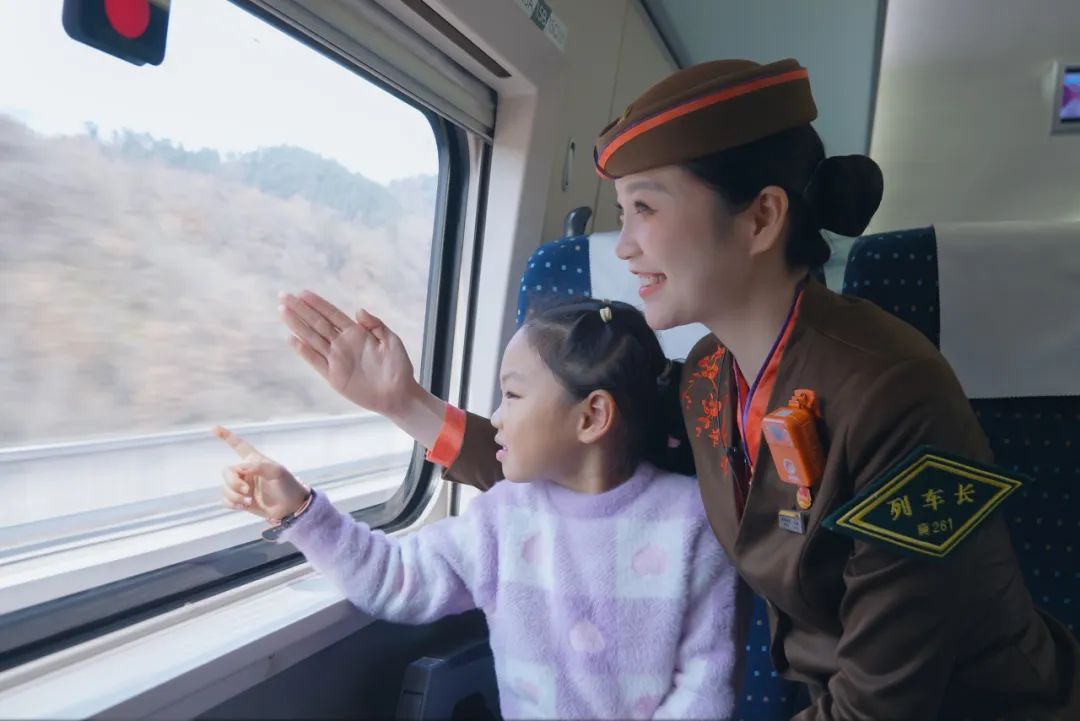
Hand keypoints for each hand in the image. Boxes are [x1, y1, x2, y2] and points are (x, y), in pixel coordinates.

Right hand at [215, 426, 308, 520]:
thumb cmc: (287, 486)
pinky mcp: (241, 500)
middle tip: (247, 490)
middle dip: (233, 483)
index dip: (226, 436)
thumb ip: (259, 467)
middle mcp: (246, 472)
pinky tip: (243, 506)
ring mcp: (243, 486)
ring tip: (249, 501)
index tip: (214, 428)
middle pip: (227, 472)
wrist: (290, 508)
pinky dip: (232, 503)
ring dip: (235, 496)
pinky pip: (225, 500)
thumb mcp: (277, 473)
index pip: (238, 445)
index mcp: (254, 461)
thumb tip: (240, 468)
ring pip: (225, 488)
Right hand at [279, 290, 418, 417]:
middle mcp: (343, 344)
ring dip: (297, 325)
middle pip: (317, 323)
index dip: (318, 304)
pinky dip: (303, 351)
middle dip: (300, 309)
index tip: (302, 293)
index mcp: (357, 333)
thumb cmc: (398, 367)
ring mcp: (336, 359)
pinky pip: (315, 361)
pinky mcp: (333, 376)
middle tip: (283, 296)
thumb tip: (358, 310)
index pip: (332, 315)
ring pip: (312, 338)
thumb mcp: (392, 341)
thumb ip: (376, 325)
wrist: (398, 395)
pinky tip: (292, 339)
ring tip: (282, 311)